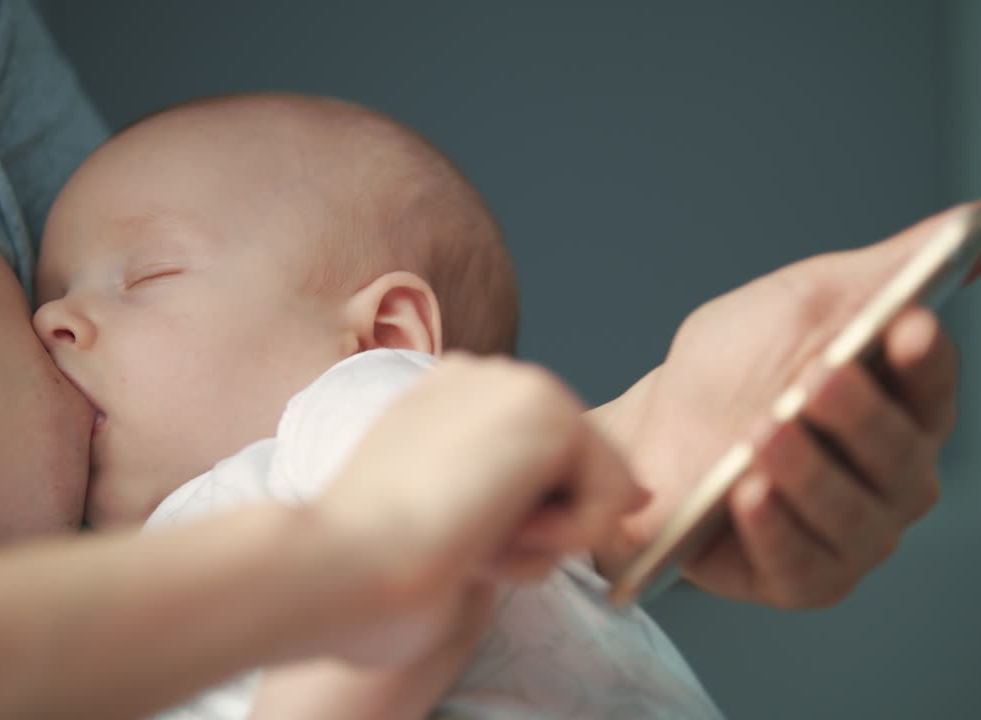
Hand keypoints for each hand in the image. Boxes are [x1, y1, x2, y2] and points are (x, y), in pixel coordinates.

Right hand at [315, 353, 645, 665]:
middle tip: (461, 540)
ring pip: (595, 485)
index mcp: (448, 393)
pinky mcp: (551, 414)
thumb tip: (638, 495)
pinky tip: (496, 533)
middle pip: (576, 470)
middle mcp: (487, 375)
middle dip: (538, 524)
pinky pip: (613, 499)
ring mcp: (519, 386)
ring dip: (547, 536)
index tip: (457, 536)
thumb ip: (533, 499)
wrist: (341, 560)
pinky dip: (566, 538)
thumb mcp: (463, 521)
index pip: (539, 461)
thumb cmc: (374, 562)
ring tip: (472, 537)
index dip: (525, 516)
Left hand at [595, 196, 980, 607]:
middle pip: (900, 453)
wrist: (650, 429)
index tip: (903, 325)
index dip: (924, 359)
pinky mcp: (801, 578)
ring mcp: (852, 533)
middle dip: (857, 415)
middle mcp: (893, 476)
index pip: (935, 383)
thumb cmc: (734, 368)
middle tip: (814, 380)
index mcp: (905, 406)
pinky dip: (774, 529)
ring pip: (853, 513)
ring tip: (763, 434)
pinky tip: (746, 494)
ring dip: (809, 472)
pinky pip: (801, 564)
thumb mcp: (804, 301)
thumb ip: (890, 269)